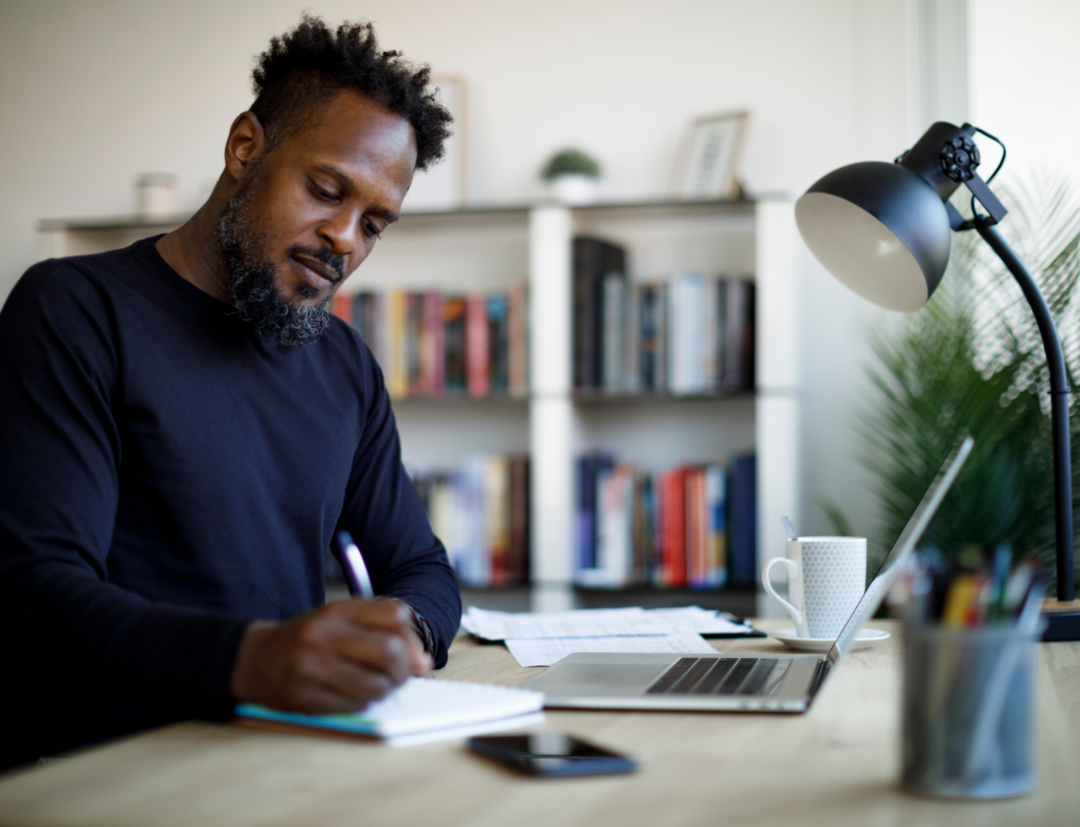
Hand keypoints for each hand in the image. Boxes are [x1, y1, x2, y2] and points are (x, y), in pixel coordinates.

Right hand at [230, 599, 432, 712]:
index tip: (415, 656)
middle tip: (401, 677)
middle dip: (404, 670)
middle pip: (389, 651)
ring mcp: (311, 667)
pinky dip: (365, 703)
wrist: (255, 658)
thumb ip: (381, 629)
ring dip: (387, 690)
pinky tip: (357, 696)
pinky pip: (353, 706)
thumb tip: (422, 663)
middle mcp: (323, 635)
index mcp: (336, 610)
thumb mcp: (340, 619)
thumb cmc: (308, 638)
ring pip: (375, 685)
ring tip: (379, 687)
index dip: (413, 639)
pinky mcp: (304, 697)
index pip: (394, 616)